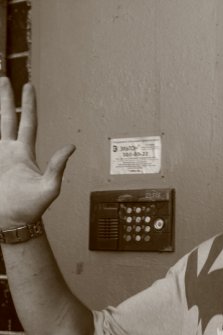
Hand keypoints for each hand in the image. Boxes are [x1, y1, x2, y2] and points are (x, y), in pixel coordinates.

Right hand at [0, 77, 74, 227]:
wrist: (12, 224)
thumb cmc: (32, 209)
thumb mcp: (49, 187)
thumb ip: (57, 166)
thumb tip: (71, 146)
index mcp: (24, 153)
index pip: (27, 122)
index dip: (29, 104)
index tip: (28, 85)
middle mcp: (9, 151)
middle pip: (6, 118)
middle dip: (4, 98)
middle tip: (4, 78)